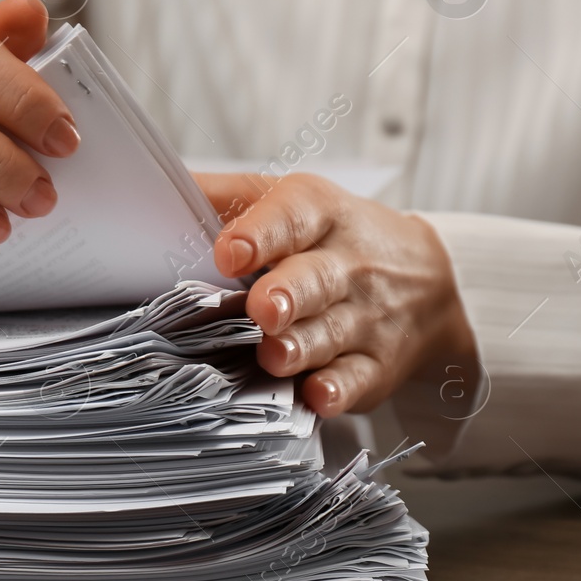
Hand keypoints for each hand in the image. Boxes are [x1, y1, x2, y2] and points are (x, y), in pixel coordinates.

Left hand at [196, 172, 479, 418]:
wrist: (427, 276)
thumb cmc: (332, 236)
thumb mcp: (289, 200)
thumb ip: (224, 196)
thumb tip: (153, 185)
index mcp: (320, 214)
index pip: (291, 218)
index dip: (260, 235)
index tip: (228, 253)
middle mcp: (346, 265)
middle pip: (314, 280)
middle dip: (286, 295)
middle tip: (261, 310)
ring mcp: (365, 317)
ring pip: (329, 334)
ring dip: (300, 347)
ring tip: (273, 354)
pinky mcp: (376, 365)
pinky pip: (356, 380)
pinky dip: (336, 391)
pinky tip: (316, 396)